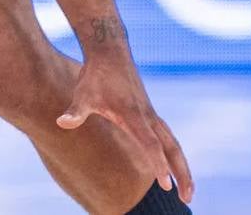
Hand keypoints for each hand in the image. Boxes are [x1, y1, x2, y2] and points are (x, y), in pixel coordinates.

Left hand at [57, 59, 193, 202]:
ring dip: (182, 167)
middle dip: (181, 173)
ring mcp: (151, 114)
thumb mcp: (82, 94)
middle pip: (172, 148)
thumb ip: (76, 112)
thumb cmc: (95, 75)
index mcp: (133, 116)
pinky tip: (173, 165)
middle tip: (187, 199)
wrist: (110, 51)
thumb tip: (62, 122)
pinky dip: (174, 154)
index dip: (157, 163)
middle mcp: (147, 116)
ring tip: (186, 190)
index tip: (165, 183)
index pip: (149, 144)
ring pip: (173, 144)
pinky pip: (168, 137)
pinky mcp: (149, 112)